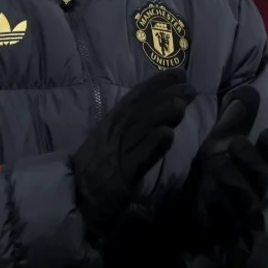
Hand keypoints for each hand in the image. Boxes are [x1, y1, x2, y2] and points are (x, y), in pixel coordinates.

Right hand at [71, 69, 196, 241]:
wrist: (77, 194)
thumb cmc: (96, 166)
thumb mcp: (112, 139)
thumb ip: (133, 125)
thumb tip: (160, 110)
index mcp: (112, 121)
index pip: (136, 96)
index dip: (158, 83)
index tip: (179, 73)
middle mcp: (115, 130)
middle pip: (141, 107)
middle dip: (165, 94)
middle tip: (190, 87)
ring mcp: (118, 150)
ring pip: (141, 126)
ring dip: (162, 114)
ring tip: (182, 106)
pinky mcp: (123, 173)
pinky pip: (139, 155)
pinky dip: (153, 144)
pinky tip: (168, 135)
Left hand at [176, 85, 267, 248]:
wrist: (189, 203)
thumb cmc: (212, 168)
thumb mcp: (221, 140)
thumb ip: (236, 118)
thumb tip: (248, 89)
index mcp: (257, 168)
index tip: (265, 133)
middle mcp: (253, 190)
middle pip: (262, 178)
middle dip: (251, 161)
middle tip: (235, 144)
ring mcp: (239, 211)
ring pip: (243, 199)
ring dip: (229, 181)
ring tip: (214, 169)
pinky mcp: (221, 227)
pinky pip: (222, 219)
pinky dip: (214, 205)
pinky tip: (204, 194)